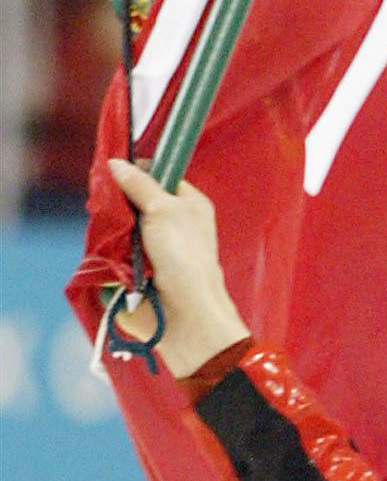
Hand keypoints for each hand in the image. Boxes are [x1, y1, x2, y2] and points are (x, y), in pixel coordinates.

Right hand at [105, 159, 249, 377]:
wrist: (185, 317)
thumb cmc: (184, 260)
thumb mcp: (165, 209)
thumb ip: (140, 184)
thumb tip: (116, 163)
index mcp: (187, 205)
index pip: (157, 176)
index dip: (136, 172)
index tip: (117, 172)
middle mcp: (170, 224)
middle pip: (129, 200)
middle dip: (116, 202)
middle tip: (108, 206)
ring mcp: (149, 248)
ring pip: (116, 226)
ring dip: (110, 229)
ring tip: (112, 234)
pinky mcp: (133, 270)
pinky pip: (110, 251)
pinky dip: (106, 251)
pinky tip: (106, 252)